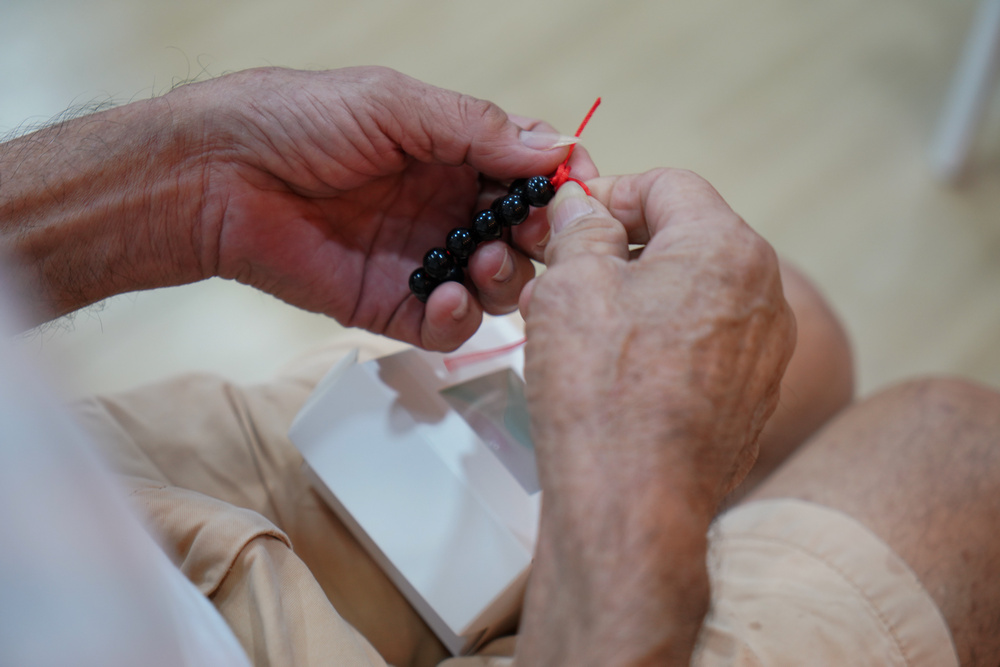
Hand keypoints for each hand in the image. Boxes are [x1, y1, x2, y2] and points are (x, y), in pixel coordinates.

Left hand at [1, 67, 594, 347]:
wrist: (217, 176)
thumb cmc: (296, 120)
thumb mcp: (395, 106)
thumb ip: (478, 130)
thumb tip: (560, 147)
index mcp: (452, 153)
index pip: (529, 175)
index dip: (561, 186)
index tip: (582, 193)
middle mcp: (445, 208)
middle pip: (524, 236)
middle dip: (541, 239)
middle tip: (531, 235)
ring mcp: (422, 259)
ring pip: (497, 286)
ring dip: (506, 279)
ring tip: (483, 265)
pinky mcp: (391, 304)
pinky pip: (447, 325)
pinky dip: (458, 318)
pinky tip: (442, 297)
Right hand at [517, 170, 794, 664]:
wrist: (634, 504)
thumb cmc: (603, 392)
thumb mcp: (572, 284)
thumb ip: (581, 226)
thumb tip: (584, 207)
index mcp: (726, 247)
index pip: (667, 185)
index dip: (610, 194)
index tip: (570, 222)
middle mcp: (764, 293)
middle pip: (686, 238)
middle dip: (621, 249)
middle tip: (564, 277)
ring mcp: (764, 351)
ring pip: (694, 293)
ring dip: (637, 296)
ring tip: (580, 328)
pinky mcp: (752, 397)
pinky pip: (704, 343)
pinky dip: (661, 341)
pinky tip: (614, 371)